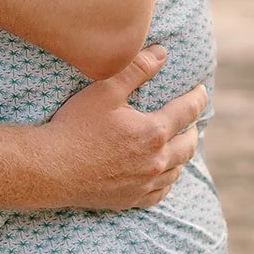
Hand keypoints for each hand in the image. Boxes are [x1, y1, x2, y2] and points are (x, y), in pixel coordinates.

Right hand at [45, 46, 205, 210]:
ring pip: (177, 170)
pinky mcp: (131, 199)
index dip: (197, 99)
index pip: (186, 112)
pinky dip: (167, 181)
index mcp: (153, 132)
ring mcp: (144, 183)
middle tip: (192, 120)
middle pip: (187, 145)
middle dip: (192, 129)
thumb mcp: (105, 90)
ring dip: (182, 155)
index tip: (201, 91)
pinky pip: (161, 192)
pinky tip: (163, 175)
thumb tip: (162, 53)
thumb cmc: (77, 126)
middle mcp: (155, 161)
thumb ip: (136, 69)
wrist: (52, 168)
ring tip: (179, 145)